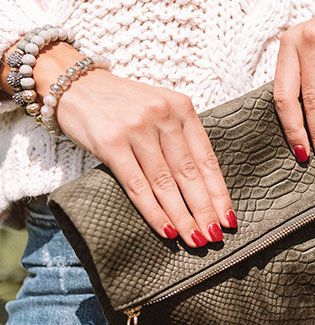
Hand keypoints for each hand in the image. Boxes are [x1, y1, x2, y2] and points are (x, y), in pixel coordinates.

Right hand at [33, 43, 235, 246]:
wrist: (75, 84)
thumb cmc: (122, 104)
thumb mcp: (159, 110)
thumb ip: (179, 137)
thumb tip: (202, 187)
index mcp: (181, 108)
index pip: (206, 158)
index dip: (218, 191)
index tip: (229, 218)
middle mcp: (162, 116)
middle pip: (189, 173)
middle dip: (204, 210)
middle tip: (215, 237)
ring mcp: (136, 129)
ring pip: (165, 184)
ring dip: (182, 217)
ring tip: (195, 239)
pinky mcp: (111, 144)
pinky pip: (138, 186)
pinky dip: (154, 212)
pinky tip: (167, 230)